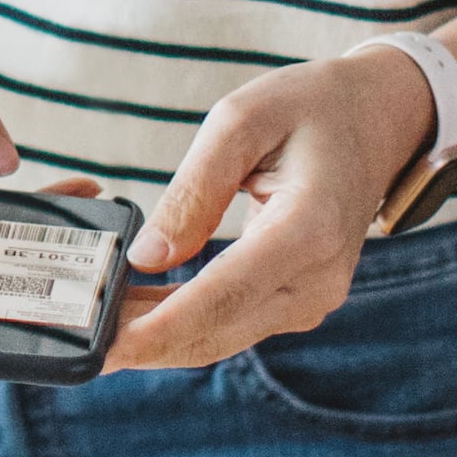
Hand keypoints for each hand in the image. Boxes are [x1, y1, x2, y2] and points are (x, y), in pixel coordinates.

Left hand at [106, 47, 435, 372]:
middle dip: (144, 344)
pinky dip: (181, 325)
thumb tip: (146, 257)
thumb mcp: (242, 119)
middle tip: (78, 348)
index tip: (107, 345)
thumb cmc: (309, 108)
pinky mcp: (298, 301)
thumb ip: (194, 190)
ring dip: (157, 339)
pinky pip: (231, 323)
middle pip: (217, 331)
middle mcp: (317, 279)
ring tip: (92, 330)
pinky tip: (131, 316)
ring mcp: (312, 298)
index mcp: (310, 230)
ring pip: (220, 337)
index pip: (224, 295)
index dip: (160, 327)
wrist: (377, 121)